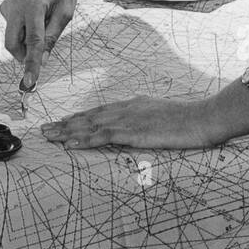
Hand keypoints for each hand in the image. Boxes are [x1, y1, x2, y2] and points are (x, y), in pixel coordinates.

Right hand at [0, 0, 82, 87]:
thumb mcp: (65, 14)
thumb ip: (52, 38)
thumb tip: (40, 60)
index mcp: (34, 4)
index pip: (32, 41)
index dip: (31, 64)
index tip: (30, 82)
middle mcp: (16, 3)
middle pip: (12, 42)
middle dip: (23, 55)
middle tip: (38, 57)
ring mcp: (8, 3)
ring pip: (12, 36)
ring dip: (26, 39)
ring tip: (44, 20)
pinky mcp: (5, 4)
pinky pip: (12, 27)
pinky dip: (23, 29)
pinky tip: (36, 15)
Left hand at [42, 96, 215, 149]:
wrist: (203, 117)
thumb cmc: (188, 119)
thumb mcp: (161, 116)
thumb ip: (145, 120)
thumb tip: (134, 129)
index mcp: (133, 104)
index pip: (99, 111)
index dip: (78, 117)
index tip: (62, 121)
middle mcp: (125, 108)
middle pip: (89, 116)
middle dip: (65, 124)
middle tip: (45, 129)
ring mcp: (128, 119)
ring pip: (90, 125)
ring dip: (67, 131)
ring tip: (49, 136)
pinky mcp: (133, 132)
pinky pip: (103, 136)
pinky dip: (83, 140)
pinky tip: (69, 144)